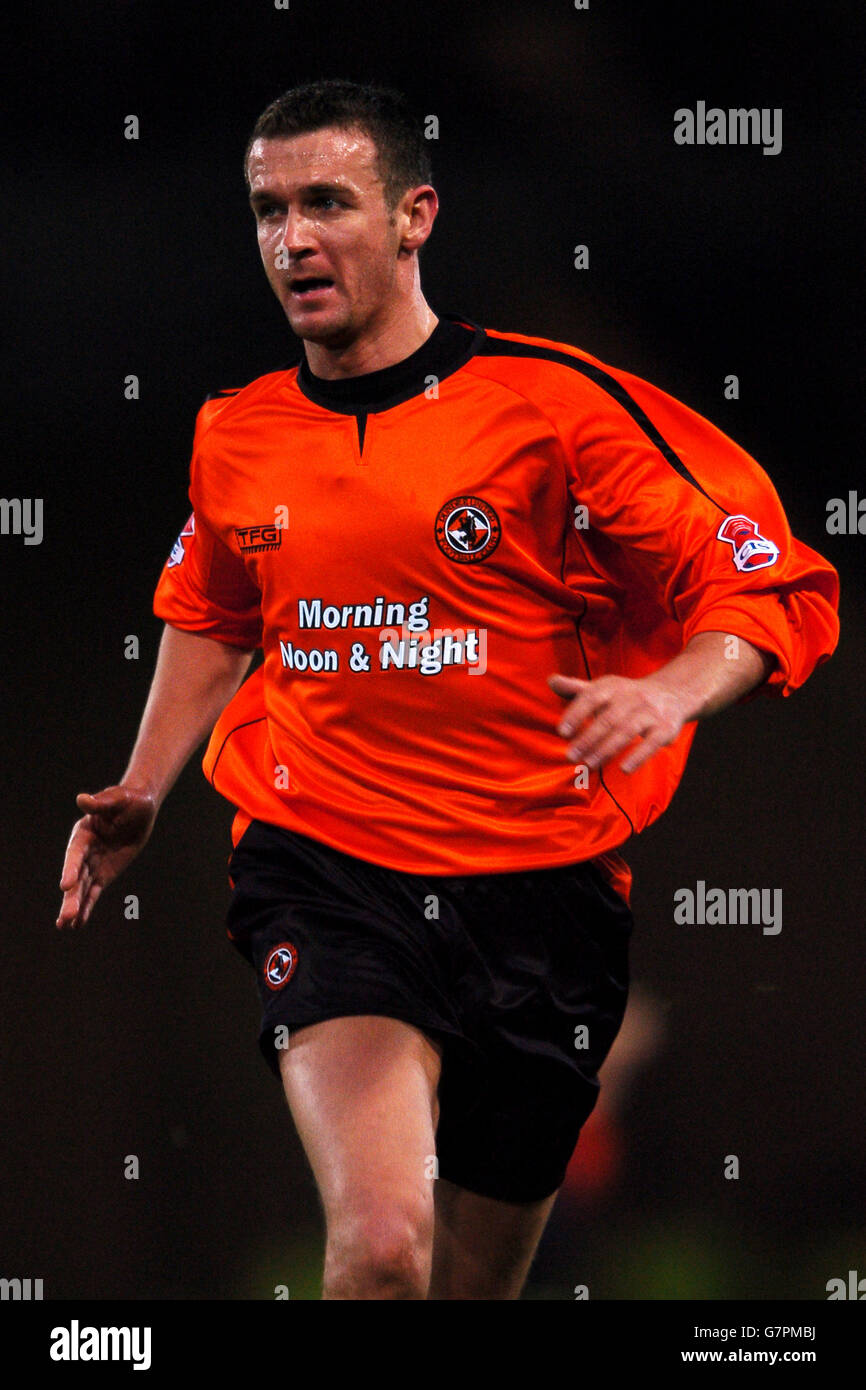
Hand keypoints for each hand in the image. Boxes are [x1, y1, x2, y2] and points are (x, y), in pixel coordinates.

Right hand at [56, 785, 157, 928]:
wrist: (140, 807)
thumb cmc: (128, 800)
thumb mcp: (118, 798)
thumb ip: (100, 803)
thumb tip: (82, 799)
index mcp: (84, 832)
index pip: (75, 853)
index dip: (70, 868)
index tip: (65, 885)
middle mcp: (84, 851)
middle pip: (76, 876)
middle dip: (71, 897)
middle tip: (66, 917)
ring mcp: (93, 864)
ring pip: (82, 888)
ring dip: (75, 906)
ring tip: (63, 926)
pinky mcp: (103, 874)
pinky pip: (93, 892)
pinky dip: (87, 907)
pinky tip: (77, 924)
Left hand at [547, 672, 688, 774]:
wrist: (672, 693)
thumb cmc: (627, 696)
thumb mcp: (604, 689)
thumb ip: (576, 689)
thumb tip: (551, 681)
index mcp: (613, 686)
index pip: (592, 697)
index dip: (576, 713)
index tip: (562, 732)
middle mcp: (633, 696)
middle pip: (608, 718)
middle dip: (588, 738)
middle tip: (571, 756)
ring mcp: (650, 712)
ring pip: (627, 731)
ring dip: (607, 749)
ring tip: (589, 764)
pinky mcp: (666, 728)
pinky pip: (652, 742)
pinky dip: (638, 755)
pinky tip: (624, 769)